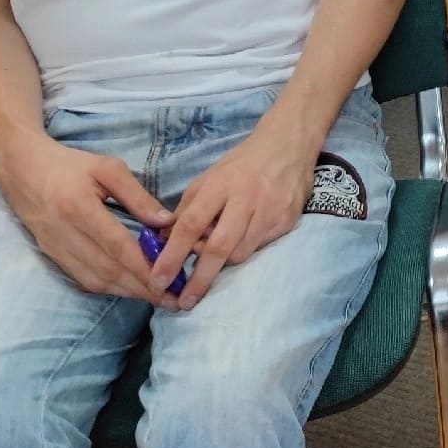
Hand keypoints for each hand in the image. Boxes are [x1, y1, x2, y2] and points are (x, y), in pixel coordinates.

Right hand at [0, 134, 176, 302]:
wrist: (21, 168)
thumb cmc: (69, 164)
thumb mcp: (108, 168)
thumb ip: (137, 196)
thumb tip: (166, 222)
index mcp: (79, 208)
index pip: (117, 246)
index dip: (144, 268)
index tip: (171, 281)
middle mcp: (64, 233)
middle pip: (107, 270)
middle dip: (141, 288)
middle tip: (171, 298)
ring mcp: (54, 247)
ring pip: (93, 279)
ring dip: (126, 292)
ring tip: (156, 297)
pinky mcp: (50, 254)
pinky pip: (81, 278)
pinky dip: (107, 287)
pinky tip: (128, 288)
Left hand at [150, 122, 316, 306]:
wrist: (288, 146)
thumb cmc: (241, 165)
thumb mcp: (208, 178)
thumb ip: (187, 209)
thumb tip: (163, 240)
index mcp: (220, 186)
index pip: (191, 225)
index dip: (173, 254)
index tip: (159, 279)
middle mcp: (246, 200)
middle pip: (219, 247)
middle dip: (199, 278)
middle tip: (184, 301)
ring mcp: (270, 212)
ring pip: (241, 253)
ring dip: (222, 265)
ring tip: (213, 261)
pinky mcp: (287, 221)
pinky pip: (260, 248)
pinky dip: (244, 252)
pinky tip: (239, 243)